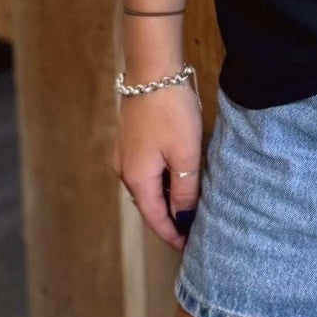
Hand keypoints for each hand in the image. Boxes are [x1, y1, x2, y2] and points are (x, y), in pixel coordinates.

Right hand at [114, 82, 205, 250]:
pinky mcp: (130, 139)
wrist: (152, 69)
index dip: (171, 234)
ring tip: (187, 208)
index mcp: (137, 179)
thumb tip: (182, 217)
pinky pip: (145, 171)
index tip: (188, 247)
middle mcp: (124, 170)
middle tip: (191, 231)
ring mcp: (124, 154)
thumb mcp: (185, 155)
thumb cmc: (171, 111)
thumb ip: (184, 190)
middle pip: (148, 204)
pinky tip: (178, 179)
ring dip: (165, 199)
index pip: (155, 218)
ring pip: (147, 187)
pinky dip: (161, 181)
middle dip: (168, 219)